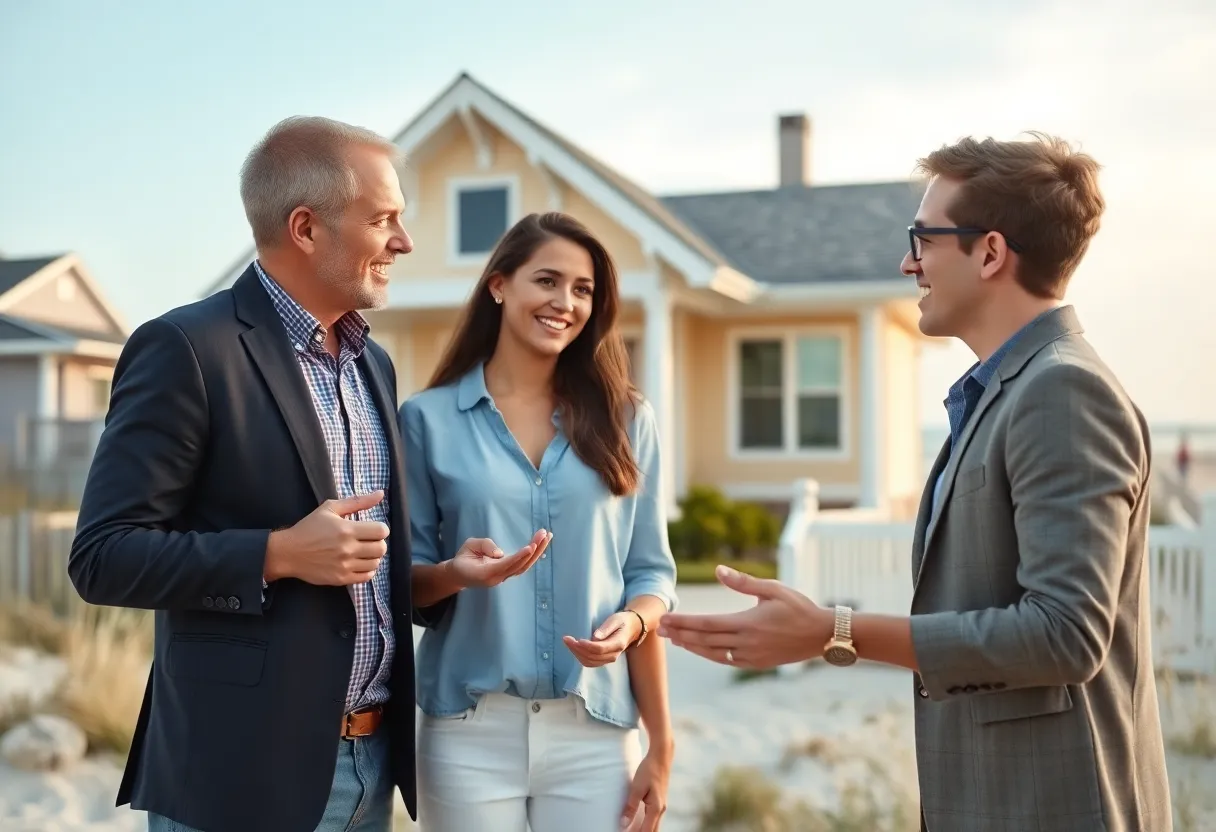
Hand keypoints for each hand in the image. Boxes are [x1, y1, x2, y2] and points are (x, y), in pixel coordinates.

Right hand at [264, 491, 388, 585]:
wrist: (288, 552)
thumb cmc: (309, 528)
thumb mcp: (330, 508)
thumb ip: (358, 501)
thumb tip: (380, 493)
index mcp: (346, 529)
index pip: (381, 531)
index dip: (380, 529)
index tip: (372, 529)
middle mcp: (347, 548)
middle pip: (381, 548)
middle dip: (378, 543)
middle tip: (368, 541)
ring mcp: (344, 566)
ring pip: (375, 563)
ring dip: (373, 557)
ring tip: (363, 552)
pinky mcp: (340, 579)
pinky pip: (366, 577)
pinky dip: (367, 570)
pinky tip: (359, 563)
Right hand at [445, 529, 551, 588]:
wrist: (459, 575)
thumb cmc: (463, 558)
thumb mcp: (469, 546)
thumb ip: (484, 546)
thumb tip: (500, 553)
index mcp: (486, 573)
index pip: (506, 565)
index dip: (519, 556)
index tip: (531, 546)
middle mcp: (497, 578)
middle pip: (520, 566)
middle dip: (534, 550)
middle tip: (544, 534)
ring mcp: (503, 577)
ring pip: (524, 567)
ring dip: (537, 552)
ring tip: (547, 536)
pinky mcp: (507, 574)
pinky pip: (522, 566)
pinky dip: (533, 556)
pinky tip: (541, 545)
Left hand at [563, 610, 639, 667]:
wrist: (631, 628)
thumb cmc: (622, 621)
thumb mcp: (615, 620)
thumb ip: (606, 628)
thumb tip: (594, 637)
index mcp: (618, 644)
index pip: (599, 649)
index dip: (586, 646)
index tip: (577, 639)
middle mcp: (613, 655)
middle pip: (592, 657)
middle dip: (577, 649)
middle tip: (566, 639)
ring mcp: (608, 659)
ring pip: (589, 662)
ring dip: (576, 653)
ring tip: (568, 642)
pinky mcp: (603, 660)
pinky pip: (589, 662)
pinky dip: (580, 656)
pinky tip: (574, 647)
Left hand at [621, 751, 670, 830]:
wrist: (661, 757)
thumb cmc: (649, 770)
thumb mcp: (637, 787)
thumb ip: (630, 806)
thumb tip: (624, 824)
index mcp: (656, 808)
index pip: (646, 831)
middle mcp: (661, 809)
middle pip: (652, 831)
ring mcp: (662, 806)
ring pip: (654, 825)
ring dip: (643, 830)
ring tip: (631, 831)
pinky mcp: (659, 801)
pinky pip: (653, 818)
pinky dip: (646, 824)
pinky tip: (637, 823)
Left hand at [658, 565, 830, 669]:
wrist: (822, 634)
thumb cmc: (799, 607)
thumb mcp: (773, 589)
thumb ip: (743, 582)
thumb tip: (718, 570)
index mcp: (748, 623)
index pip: (706, 624)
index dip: (683, 623)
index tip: (665, 619)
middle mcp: (746, 643)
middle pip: (704, 640)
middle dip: (680, 635)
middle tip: (660, 630)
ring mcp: (751, 656)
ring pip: (713, 654)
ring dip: (692, 646)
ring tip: (675, 639)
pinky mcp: (757, 663)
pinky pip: (726, 660)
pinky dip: (709, 655)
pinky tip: (699, 649)